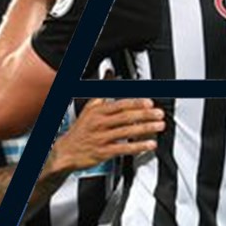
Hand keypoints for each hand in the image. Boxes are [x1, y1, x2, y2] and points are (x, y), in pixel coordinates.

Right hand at [49, 98, 163, 173]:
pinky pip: (124, 148)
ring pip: (126, 132)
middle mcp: (99, 124)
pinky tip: (150, 144)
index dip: (135, 103)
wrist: (66, 152)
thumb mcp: (89, 108)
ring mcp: (101, 138)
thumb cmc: (80, 130)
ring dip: (145, 129)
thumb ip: (102, 91)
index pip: (119, 105)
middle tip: (159, 114)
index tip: (149, 103)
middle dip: (145, 115)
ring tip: (159, 126)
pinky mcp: (104, 152)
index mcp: (97, 112)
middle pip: (125, 117)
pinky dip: (139, 146)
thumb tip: (109, 72)